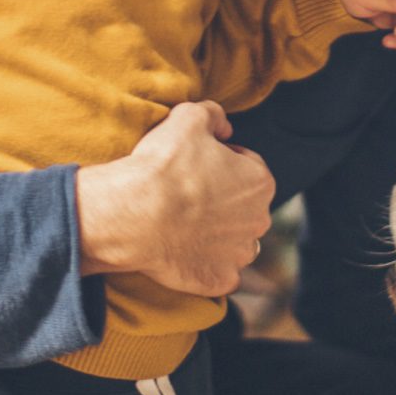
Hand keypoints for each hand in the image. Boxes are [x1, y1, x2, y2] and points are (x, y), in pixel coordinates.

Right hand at [75, 101, 274, 296]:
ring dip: (218, 235)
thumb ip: (213, 114)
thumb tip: (223, 127)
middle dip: (223, 200)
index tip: (197, 165)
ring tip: (185, 225)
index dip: (223, 162)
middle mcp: (258, 221)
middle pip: (244, 207)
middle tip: (188, 194)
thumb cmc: (164, 165)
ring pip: (235, 242)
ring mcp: (239, 254)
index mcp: (260, 182)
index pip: (248, 167)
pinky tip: (183, 252)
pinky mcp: (219, 279)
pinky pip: (219, 273)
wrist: (135, 214)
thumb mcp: (188, 117)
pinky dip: (205, 265)